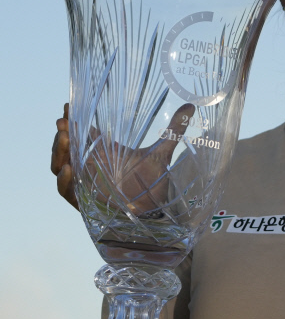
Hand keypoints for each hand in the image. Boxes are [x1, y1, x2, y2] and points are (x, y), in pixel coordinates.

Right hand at [51, 102, 194, 213]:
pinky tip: (69, 169)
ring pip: (61, 166)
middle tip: (63, 122)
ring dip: (59, 153)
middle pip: (66, 148)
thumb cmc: (154, 183)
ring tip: (64, 139)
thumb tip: (192, 106)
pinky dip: (65, 181)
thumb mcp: (162, 153)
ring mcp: (85, 184)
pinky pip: (67, 192)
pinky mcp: (86, 202)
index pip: (82, 133)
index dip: (73, 120)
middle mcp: (90, 166)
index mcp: (103, 152)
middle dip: (62, 135)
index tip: (69, 106)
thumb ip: (173, 130)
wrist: (155, 212)